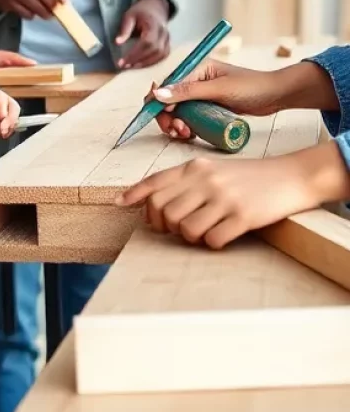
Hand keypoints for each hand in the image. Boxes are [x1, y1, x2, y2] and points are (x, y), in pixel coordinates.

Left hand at [115, 0, 169, 68]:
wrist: (155, 6)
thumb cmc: (140, 11)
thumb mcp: (129, 16)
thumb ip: (125, 29)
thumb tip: (118, 42)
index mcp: (154, 25)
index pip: (147, 42)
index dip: (136, 53)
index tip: (123, 61)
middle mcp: (164, 33)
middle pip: (155, 51)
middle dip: (139, 60)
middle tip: (125, 66)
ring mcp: (168, 38)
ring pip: (161, 55)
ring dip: (146, 63)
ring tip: (131, 67)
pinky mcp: (168, 43)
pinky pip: (163, 56)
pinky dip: (153, 62)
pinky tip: (141, 64)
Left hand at [116, 142, 349, 247]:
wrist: (290, 176)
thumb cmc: (246, 177)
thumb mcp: (212, 170)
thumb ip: (185, 181)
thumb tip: (152, 200)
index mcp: (195, 167)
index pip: (155, 181)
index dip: (135, 194)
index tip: (120, 204)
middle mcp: (205, 180)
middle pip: (164, 209)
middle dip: (163, 225)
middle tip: (173, 230)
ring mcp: (223, 198)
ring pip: (184, 227)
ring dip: (187, 237)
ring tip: (199, 233)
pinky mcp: (243, 216)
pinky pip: (212, 239)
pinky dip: (210, 244)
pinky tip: (219, 237)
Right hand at [150, 60, 338, 139]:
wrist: (277, 96)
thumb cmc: (251, 87)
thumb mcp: (217, 89)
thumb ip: (187, 91)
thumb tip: (157, 93)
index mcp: (195, 69)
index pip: (167, 85)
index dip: (158, 101)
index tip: (158, 117)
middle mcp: (195, 81)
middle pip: (169, 100)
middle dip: (167, 116)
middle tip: (175, 130)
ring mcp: (202, 95)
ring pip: (178, 111)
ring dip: (176, 123)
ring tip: (185, 134)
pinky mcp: (209, 108)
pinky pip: (190, 118)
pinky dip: (186, 127)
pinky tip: (191, 134)